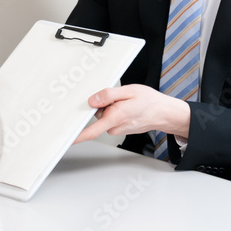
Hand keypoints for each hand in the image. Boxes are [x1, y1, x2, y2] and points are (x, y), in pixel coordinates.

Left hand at [73, 84, 189, 143]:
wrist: (163, 112)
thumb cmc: (149, 102)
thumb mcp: (128, 91)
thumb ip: (108, 95)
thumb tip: (92, 100)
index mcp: (115, 117)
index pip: (91, 131)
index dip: (77, 136)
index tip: (66, 139)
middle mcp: (115, 126)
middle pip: (96, 115)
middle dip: (101, 105)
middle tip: (116, 97)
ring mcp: (118, 129)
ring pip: (104, 116)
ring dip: (109, 107)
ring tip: (125, 102)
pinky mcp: (121, 128)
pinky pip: (110, 119)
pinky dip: (114, 111)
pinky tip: (126, 107)